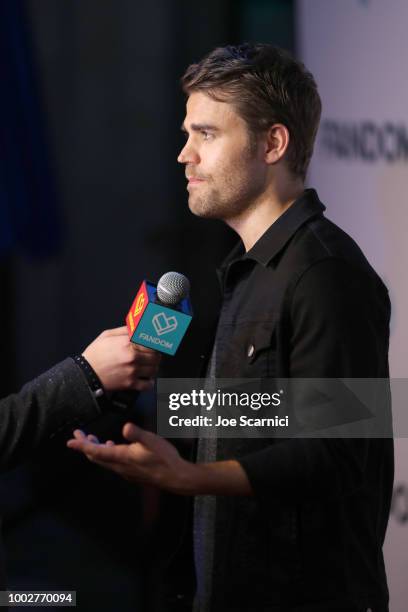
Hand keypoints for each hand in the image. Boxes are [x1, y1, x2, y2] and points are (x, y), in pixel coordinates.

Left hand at [67, 424, 195, 494]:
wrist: (175, 477)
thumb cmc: (164, 458)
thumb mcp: (152, 441)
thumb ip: (137, 434)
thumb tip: (125, 427)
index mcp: (121, 457)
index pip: (96, 451)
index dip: (82, 445)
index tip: (70, 441)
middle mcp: (120, 466)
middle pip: (96, 456)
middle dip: (85, 445)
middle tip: (78, 435)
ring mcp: (125, 470)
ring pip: (103, 460)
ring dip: (95, 449)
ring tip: (91, 439)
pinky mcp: (131, 472)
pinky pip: (112, 463)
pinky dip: (106, 453)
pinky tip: (112, 446)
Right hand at [82, 327, 160, 391]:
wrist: (86, 374)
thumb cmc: (95, 355)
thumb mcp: (107, 335)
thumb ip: (124, 331)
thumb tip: (136, 329)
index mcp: (127, 343)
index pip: (150, 342)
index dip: (153, 344)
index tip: (153, 345)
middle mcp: (133, 357)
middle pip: (155, 356)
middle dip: (154, 356)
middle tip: (151, 356)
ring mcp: (132, 371)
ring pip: (154, 369)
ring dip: (153, 368)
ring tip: (148, 366)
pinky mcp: (130, 383)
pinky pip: (148, 384)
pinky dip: (149, 382)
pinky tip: (145, 378)